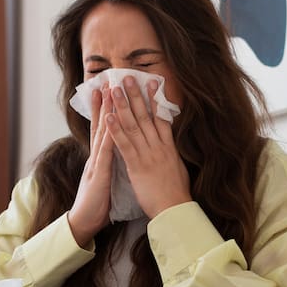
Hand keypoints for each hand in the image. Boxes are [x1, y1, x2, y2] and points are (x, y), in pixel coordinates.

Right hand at [67, 85, 114, 246]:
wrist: (83, 222)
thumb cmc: (97, 204)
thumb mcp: (104, 179)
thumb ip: (108, 165)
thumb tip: (115, 154)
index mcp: (100, 158)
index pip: (103, 129)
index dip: (105, 109)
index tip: (108, 90)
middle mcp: (96, 156)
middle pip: (101, 124)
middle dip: (104, 102)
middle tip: (107, 80)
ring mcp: (96, 163)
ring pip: (102, 132)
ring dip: (105, 111)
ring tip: (109, 91)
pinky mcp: (98, 174)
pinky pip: (105, 152)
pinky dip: (108, 135)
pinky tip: (110, 121)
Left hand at [106, 77, 191, 218]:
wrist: (175, 210)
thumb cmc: (176, 194)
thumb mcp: (178, 168)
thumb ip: (171, 154)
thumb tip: (170, 145)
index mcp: (168, 147)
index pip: (162, 117)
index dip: (156, 98)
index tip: (152, 81)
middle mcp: (158, 146)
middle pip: (146, 116)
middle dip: (136, 95)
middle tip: (127, 77)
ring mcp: (147, 155)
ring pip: (134, 125)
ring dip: (123, 105)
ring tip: (115, 89)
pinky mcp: (136, 166)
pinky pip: (124, 145)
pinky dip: (116, 130)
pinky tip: (108, 117)